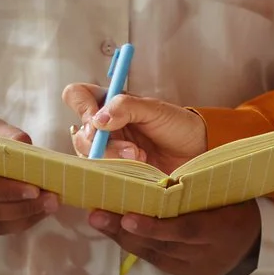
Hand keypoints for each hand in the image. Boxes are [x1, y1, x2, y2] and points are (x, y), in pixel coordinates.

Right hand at [63, 83, 207, 172]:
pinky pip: (99, 178)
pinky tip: (135, 173)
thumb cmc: (177, 126)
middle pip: (80, 134)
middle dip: (102, 144)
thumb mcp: (155, 109)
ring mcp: (107, 153)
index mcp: (108, 105)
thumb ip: (126, 106)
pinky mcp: (114, 174)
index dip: (81, 105)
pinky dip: (115, 176)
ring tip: (140, 159)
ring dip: (112, 160)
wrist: (196, 153)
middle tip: (132, 149)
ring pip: (87, 158)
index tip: (98, 118)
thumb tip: (98, 118)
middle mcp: (103, 129)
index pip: (77, 96)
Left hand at [85, 202, 261, 274]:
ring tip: (99, 220)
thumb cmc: (235, 207)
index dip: (155, 227)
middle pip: (161, 245)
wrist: (253, 244)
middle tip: (96, 216)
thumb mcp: (226, 193)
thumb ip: (196, 190)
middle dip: (125, 231)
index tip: (127, 217)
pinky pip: (156, 260)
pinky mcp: (184, 274)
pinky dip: (135, 245)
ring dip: (123, 238)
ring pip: (154, 255)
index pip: (185, 230)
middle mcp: (205, 254)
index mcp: (221, 230)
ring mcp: (194, 268)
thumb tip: (160, 175)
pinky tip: (116, 231)